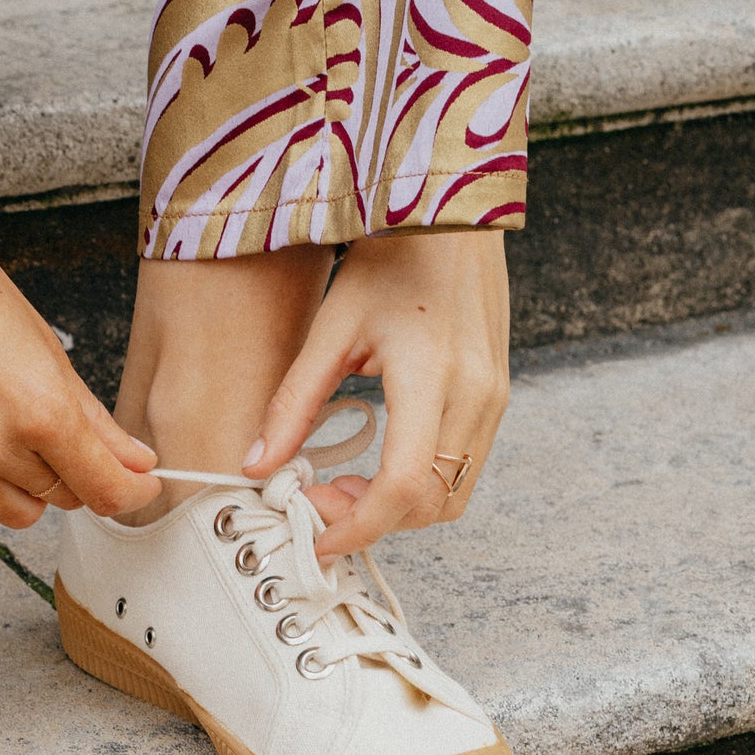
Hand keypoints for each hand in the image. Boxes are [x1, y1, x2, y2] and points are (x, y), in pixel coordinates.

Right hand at [0, 189, 159, 526]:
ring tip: (8, 430)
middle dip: (74, 474)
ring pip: (14, 512)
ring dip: (26, 485)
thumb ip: (96, 420)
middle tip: (58, 431)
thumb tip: (137, 463)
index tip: (137, 483)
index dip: (132, 492)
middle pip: (63, 500)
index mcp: (40, 411)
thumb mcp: (47, 349)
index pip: (105, 490)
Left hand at [241, 229, 509, 558]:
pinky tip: (378, 464)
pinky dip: (419, 487)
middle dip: (373, 520)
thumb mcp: (331, 327)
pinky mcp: (497, 400)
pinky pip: (463, 470)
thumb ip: (293, 402)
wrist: (451, 218)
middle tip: (320, 502)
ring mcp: (494, 400)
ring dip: (398, 509)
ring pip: (452, 496)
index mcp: (430, 374)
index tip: (318, 536)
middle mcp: (475, 395)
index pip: (402, 485)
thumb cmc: (392, 259)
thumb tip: (256, 464)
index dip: (358, 526)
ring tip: (346, 485)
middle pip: (429, 503)